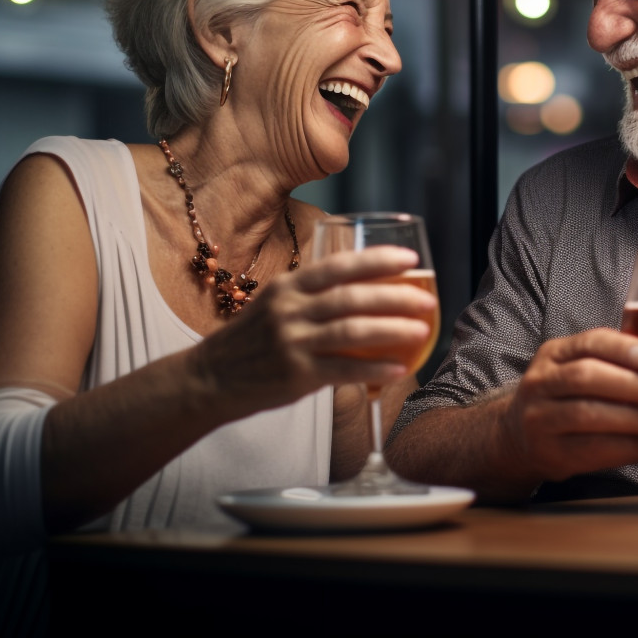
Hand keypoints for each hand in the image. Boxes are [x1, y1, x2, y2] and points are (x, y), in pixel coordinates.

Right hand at [189, 245, 435, 418]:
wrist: (210, 378)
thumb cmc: (252, 340)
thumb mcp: (274, 304)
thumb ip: (310, 295)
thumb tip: (361, 286)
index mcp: (287, 286)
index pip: (338, 266)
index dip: (376, 260)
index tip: (409, 259)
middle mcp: (289, 310)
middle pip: (351, 297)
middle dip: (395, 296)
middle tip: (427, 299)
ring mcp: (292, 343)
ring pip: (351, 331)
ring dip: (392, 330)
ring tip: (421, 331)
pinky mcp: (296, 375)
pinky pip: (344, 370)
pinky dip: (374, 368)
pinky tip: (399, 368)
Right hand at [501, 328, 637, 484]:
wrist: (518, 436)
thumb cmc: (562, 396)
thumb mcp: (572, 366)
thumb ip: (607, 360)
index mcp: (552, 354)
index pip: (587, 342)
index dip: (620, 347)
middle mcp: (540, 383)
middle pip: (585, 377)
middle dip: (629, 384)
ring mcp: (540, 419)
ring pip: (588, 414)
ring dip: (632, 419)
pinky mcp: (551, 453)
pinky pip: (592, 450)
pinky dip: (627, 448)